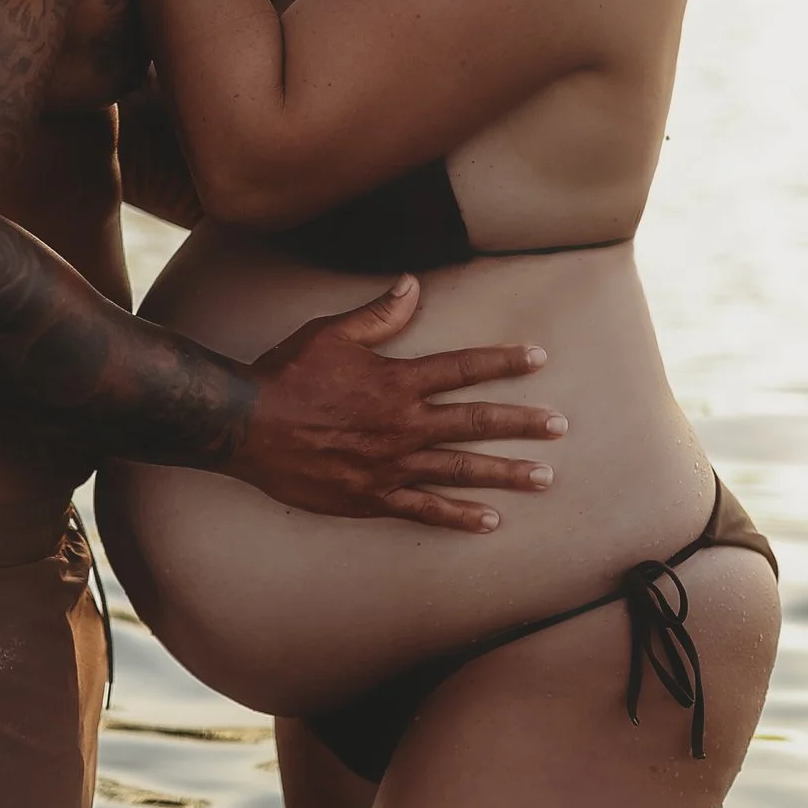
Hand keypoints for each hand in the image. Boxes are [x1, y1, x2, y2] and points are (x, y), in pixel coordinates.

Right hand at [234, 277, 564, 532]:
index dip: (502, 361)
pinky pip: (425, 510)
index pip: (463, 367)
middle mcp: (403, 424)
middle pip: (475, 421)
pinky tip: (490, 521)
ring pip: (461, 469)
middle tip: (560, 427)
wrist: (247, 427)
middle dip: (522, 423)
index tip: (538, 359)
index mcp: (397, 382)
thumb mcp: (331, 334)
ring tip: (544, 478)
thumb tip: (412, 286)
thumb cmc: (287, 376)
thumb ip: (377, 315)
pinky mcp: (373, 496)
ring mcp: (392, 464)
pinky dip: (459, 517)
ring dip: (506, 473)